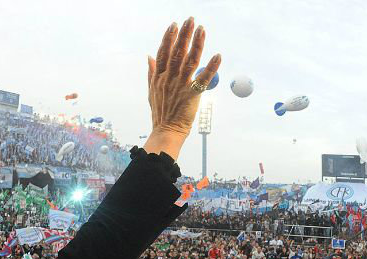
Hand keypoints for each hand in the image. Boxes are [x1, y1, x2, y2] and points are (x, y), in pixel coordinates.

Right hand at [144, 18, 220, 159]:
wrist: (166, 131)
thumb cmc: (160, 113)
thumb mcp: (151, 91)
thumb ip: (151, 72)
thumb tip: (148, 56)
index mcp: (159, 77)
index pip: (163, 53)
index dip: (168, 38)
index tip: (173, 25)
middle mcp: (169, 78)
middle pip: (177, 52)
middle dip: (184, 34)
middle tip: (190, 20)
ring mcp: (180, 86)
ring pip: (189, 61)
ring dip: (196, 44)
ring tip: (201, 29)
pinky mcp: (192, 95)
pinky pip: (203, 79)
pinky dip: (211, 67)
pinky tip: (218, 55)